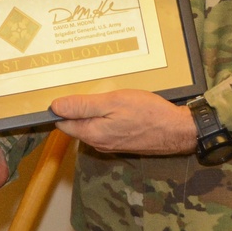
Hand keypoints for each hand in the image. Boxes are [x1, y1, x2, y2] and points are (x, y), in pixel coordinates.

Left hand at [50, 89, 196, 155]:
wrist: (176, 130)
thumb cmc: (147, 113)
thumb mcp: (113, 102)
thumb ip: (83, 106)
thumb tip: (55, 107)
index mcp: (92, 133)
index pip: (62, 123)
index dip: (61, 107)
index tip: (65, 90)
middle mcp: (97, 143)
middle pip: (76, 124)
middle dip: (77, 107)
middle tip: (86, 87)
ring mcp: (109, 144)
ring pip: (90, 125)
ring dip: (92, 110)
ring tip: (101, 93)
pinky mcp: (120, 142)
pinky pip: (104, 127)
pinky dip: (104, 116)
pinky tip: (114, 104)